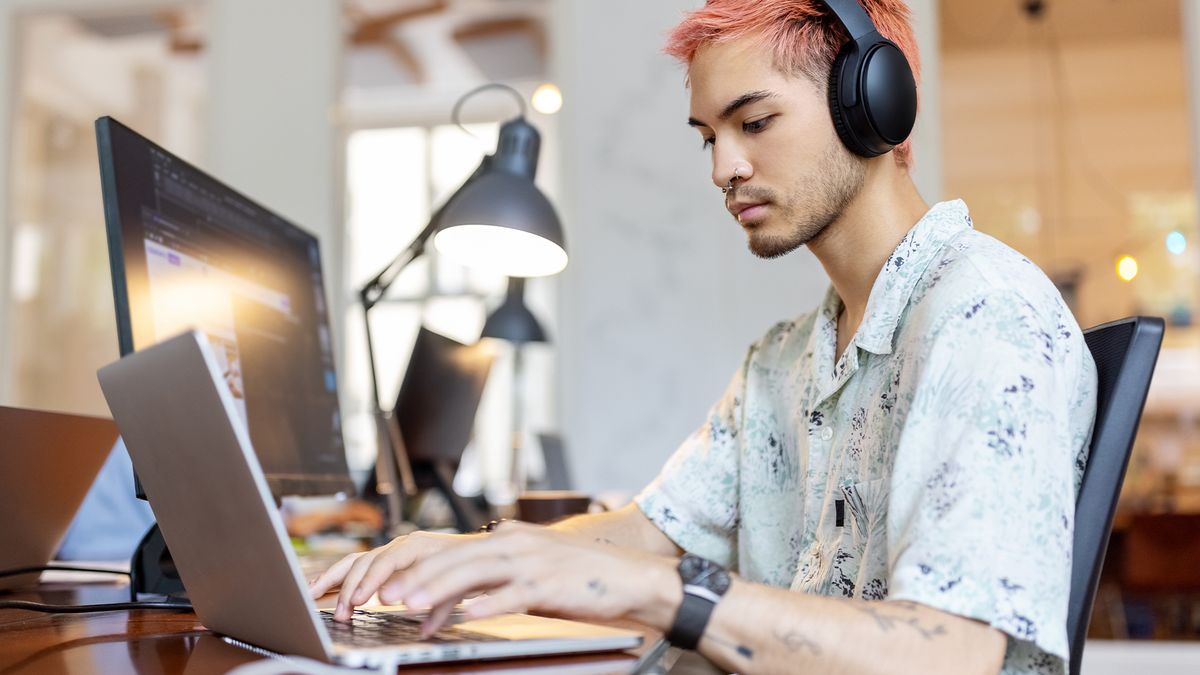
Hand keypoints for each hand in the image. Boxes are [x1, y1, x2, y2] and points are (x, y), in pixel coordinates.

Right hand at [307, 530, 482, 619]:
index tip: (359, 599)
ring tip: (313, 597)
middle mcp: (399, 545)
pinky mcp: (382, 560)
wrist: (473, 552)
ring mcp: (389, 551)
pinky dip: (335, 576)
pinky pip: (354, 565)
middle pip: (366, 562)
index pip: (388, 560)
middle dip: (350, 587)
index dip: (372, 580)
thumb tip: (423, 630)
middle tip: (343, 612)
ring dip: (334, 581)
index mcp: (417, 546)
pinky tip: (318, 587)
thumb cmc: (465, 567)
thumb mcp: (458, 588)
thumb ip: (440, 609)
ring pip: (355, 562)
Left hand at [364, 521, 681, 636]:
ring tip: (411, 604)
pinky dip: (486, 604)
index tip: (389, 585)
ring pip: (475, 573)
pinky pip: (511, 594)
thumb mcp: (533, 567)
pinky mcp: (549, 585)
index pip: (454, 551)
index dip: (419, 568)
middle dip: (416, 578)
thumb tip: (461, 599)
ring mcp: (532, 563)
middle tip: (385, 596)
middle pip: (456, 559)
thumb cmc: (581, 577)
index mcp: (509, 539)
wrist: (630, 576)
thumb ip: (498, 576)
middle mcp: (516, 544)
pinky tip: (466, 615)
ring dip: (439, 589)